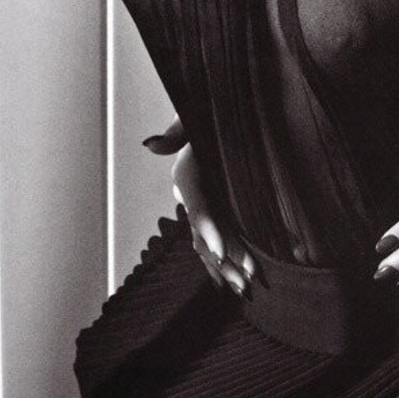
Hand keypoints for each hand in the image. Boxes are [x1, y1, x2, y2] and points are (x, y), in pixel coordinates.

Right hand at [144, 118, 255, 297]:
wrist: (225, 109)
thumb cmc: (213, 109)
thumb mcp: (195, 113)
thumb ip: (178, 128)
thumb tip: (153, 144)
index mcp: (188, 172)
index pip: (197, 205)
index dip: (206, 229)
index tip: (219, 251)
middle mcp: (192, 193)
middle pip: (204, 232)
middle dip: (224, 259)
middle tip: (244, 281)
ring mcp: (205, 202)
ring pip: (212, 241)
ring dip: (228, 266)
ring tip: (246, 288)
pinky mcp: (219, 207)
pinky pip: (221, 238)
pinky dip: (230, 259)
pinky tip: (239, 279)